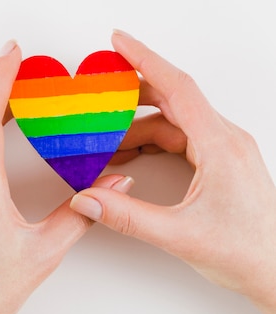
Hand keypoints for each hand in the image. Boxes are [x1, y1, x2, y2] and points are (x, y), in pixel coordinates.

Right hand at [70, 30, 275, 313]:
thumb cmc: (246, 252)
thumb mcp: (179, 235)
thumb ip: (127, 216)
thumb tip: (87, 198)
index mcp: (220, 147)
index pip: (178, 89)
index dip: (145, 60)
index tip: (119, 42)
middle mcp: (224, 141)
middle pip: (173, 100)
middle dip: (132, 93)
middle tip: (99, 92)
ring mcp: (223, 151)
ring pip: (173, 122)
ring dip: (136, 127)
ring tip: (103, 140)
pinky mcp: (219, 163)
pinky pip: (179, 139)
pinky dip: (150, 141)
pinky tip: (127, 156)